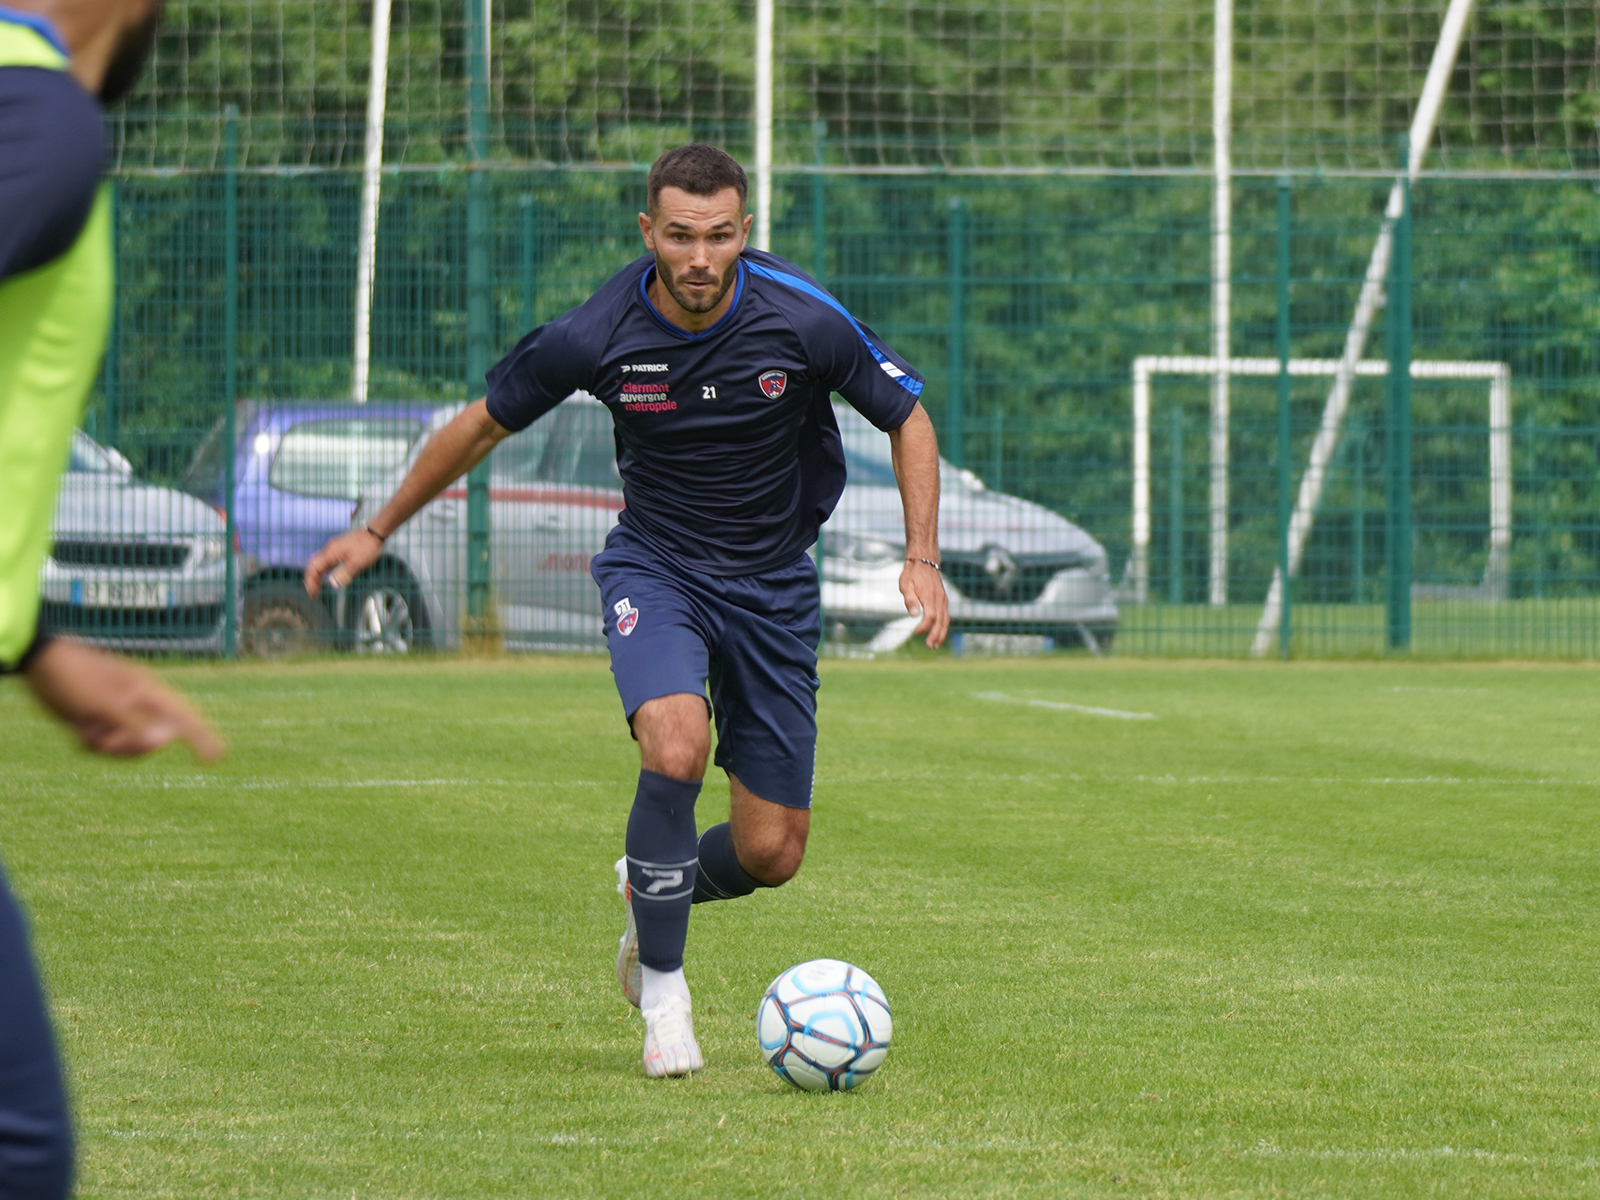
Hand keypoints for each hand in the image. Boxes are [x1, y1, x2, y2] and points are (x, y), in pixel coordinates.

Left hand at [23, 638, 224, 760]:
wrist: (40, 665)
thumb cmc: (75, 677)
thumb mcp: (106, 704)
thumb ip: (136, 724)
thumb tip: (165, 741)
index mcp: (148, 693)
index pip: (184, 718)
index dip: (203, 738)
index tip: (217, 758)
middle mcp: (137, 705)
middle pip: (151, 742)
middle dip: (128, 746)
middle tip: (106, 739)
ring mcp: (118, 715)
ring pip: (126, 747)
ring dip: (105, 744)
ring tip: (85, 725)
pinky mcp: (99, 722)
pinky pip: (105, 747)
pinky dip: (90, 743)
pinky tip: (77, 726)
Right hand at [304, 527, 383, 597]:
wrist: (375, 533)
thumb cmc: (367, 546)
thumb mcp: (357, 563)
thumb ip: (344, 573)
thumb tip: (333, 584)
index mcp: (331, 552)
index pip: (314, 568)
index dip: (311, 582)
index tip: (313, 593)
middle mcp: (329, 549)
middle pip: (314, 565)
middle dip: (312, 579)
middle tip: (313, 592)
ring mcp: (333, 547)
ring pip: (320, 562)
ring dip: (317, 575)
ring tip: (318, 587)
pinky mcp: (339, 548)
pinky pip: (326, 560)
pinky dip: (324, 570)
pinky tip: (328, 575)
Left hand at [899, 559, 948, 648]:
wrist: (924, 561)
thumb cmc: (912, 573)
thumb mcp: (905, 584)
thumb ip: (909, 599)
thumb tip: (914, 615)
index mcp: (929, 596)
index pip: (930, 616)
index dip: (924, 627)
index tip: (916, 632)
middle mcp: (939, 599)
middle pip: (941, 621)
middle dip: (936, 635)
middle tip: (931, 646)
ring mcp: (943, 599)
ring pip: (945, 619)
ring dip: (941, 633)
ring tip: (935, 644)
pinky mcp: (943, 599)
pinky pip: (945, 615)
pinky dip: (943, 626)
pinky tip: (938, 633)